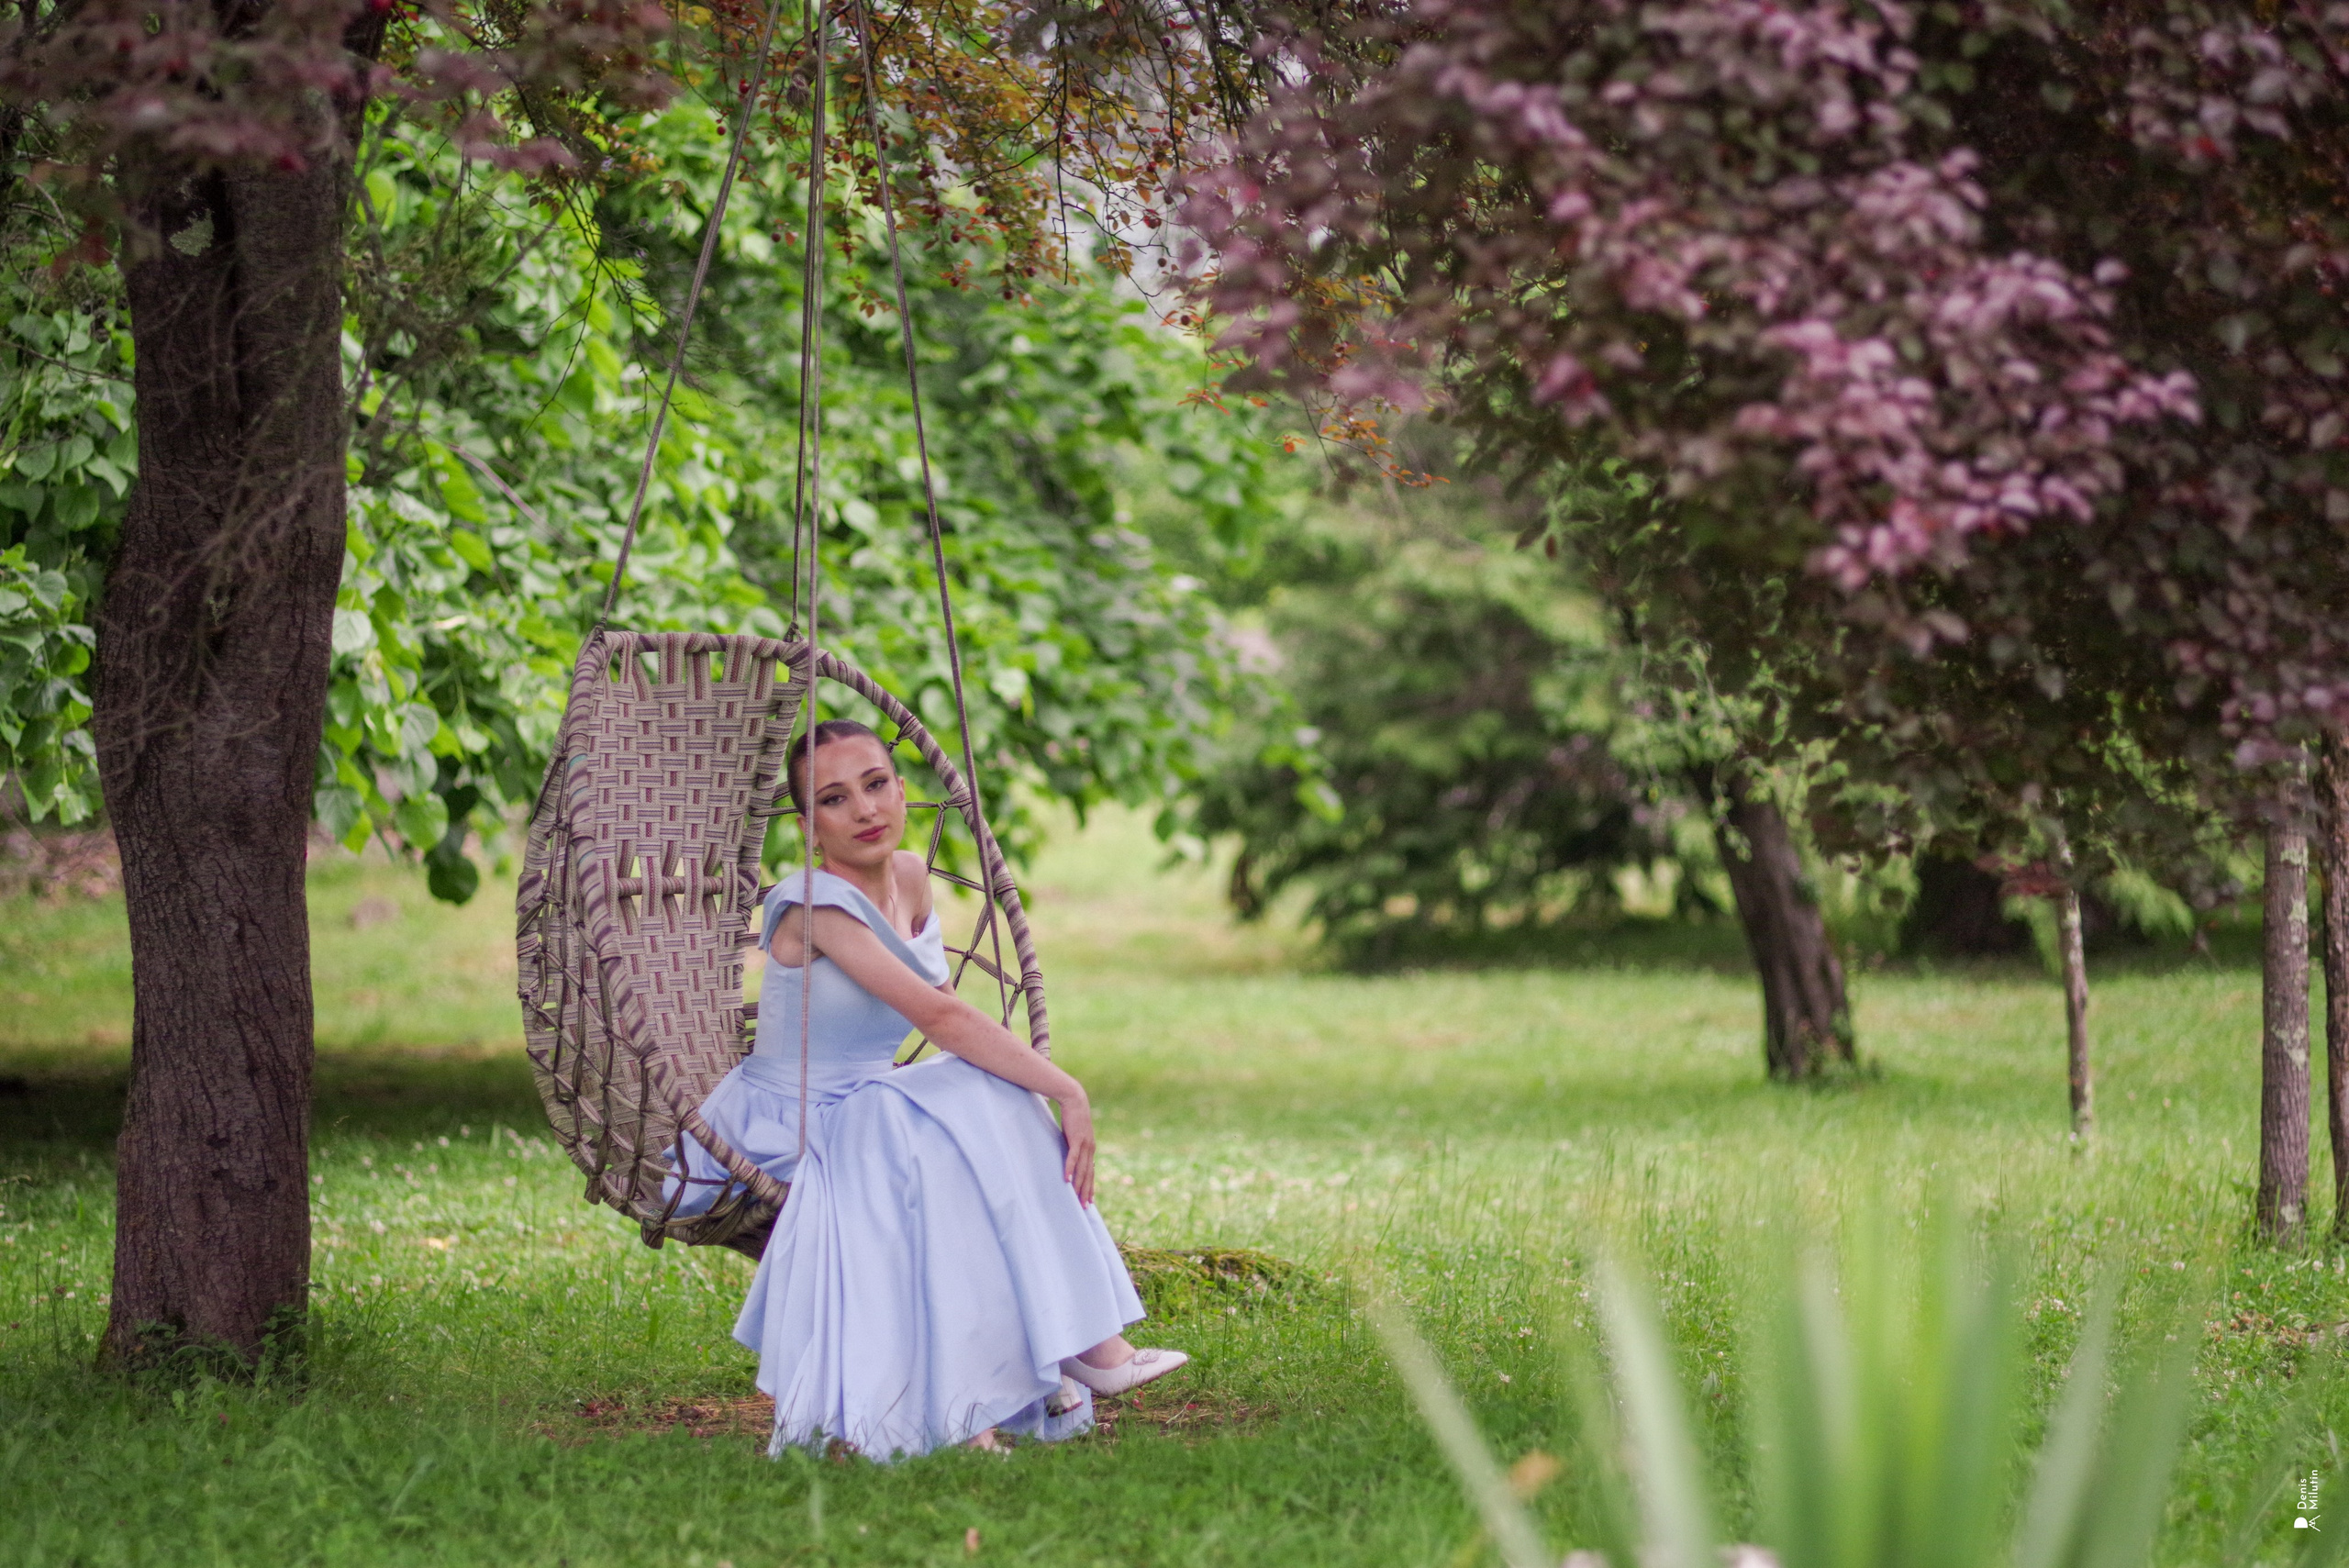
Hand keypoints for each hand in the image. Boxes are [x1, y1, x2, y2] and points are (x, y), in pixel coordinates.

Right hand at [1056, 1088, 1095, 1206]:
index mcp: (1090, 1148)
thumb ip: (1072, 1144)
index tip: (1090, 1199)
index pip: (1091, 1172)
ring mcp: (1084, 1144)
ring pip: (1082, 1169)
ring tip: (1076, 1198)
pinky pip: (1073, 1158)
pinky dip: (1070, 1169)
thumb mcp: (1074, 1134)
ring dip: (1079, 1185)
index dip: (1090, 1186)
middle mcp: (1090, 1149)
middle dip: (1086, 1191)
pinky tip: (1067, 1179)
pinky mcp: (1076, 1139)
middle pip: (1088, 1174)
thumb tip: (1068, 1151)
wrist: (1075, 1100)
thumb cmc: (1073, 1116)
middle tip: (1084, 1206)